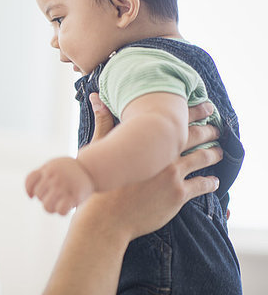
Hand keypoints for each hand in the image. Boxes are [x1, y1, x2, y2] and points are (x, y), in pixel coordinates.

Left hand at [25, 157, 94, 214]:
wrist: (91, 168)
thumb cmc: (70, 169)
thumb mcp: (54, 165)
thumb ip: (42, 174)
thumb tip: (32, 194)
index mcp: (48, 169)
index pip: (30, 181)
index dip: (29, 190)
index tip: (31, 196)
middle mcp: (54, 177)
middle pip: (39, 195)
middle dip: (43, 198)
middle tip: (52, 197)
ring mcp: (64, 186)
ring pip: (47, 206)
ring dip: (51, 208)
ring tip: (57, 205)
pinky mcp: (75, 195)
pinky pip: (61, 210)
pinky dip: (61, 211)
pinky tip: (64, 208)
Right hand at [79, 94, 221, 239]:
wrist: (107, 216)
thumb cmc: (101, 183)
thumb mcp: (99, 147)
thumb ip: (103, 122)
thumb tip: (96, 99)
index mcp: (146, 140)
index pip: (175, 118)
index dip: (193, 110)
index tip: (204, 106)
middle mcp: (163, 154)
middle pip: (195, 135)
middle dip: (209, 130)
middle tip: (216, 128)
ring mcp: (172, 174)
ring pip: (202, 158)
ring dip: (213, 154)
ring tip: (218, 152)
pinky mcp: (178, 194)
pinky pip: (202, 184)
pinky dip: (210, 182)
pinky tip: (213, 181)